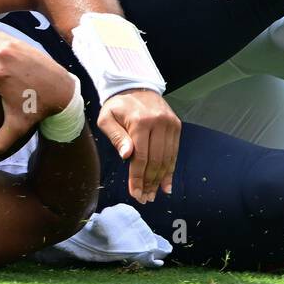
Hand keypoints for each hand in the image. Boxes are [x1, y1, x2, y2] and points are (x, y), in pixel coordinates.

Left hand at [97, 89, 179, 203]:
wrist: (136, 86)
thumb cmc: (117, 106)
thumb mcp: (107, 118)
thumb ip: (116, 136)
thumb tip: (127, 156)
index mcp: (140, 121)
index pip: (141, 157)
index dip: (138, 178)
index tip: (135, 194)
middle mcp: (159, 122)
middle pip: (156, 160)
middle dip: (149, 183)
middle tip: (144, 198)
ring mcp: (170, 124)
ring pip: (167, 158)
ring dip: (160, 180)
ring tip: (153, 194)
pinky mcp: (176, 125)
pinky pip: (174, 151)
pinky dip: (171, 169)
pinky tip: (166, 185)